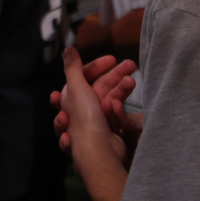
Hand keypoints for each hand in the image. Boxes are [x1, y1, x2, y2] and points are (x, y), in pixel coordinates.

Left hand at [52, 48, 136, 166]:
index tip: (114, 59)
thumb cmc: (84, 119)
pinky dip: (119, 111)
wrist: (97, 152)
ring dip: (121, 91)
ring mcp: (95, 120)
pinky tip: (119, 107)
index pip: (85, 76)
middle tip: (132, 66)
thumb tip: (67, 48)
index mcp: (70, 97)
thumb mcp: (76, 88)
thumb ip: (73, 68)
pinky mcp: (107, 131)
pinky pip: (116, 116)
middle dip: (115, 76)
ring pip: (110, 99)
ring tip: (133, 82)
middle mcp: (81, 108)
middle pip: (100, 87)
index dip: (98, 66)